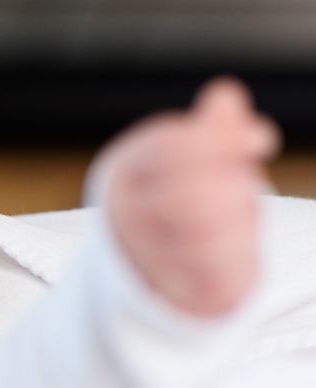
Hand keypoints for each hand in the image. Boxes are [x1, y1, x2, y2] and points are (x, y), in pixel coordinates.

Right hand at [96, 77, 279, 316]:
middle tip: (244, 182)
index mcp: (127, 168)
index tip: (260, 141)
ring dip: (240, 220)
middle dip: (232, 186)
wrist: (149, 261)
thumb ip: (214, 128)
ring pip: (208, 234)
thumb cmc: (177, 195)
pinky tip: (238, 241)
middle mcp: (127, 212)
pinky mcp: (173, 289)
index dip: (220, 141)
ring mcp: (145, 254)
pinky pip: (217, 272)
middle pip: (191, 192)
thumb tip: (226, 97)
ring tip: (239, 214)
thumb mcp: (190, 154)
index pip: (169, 148)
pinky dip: (240, 254)